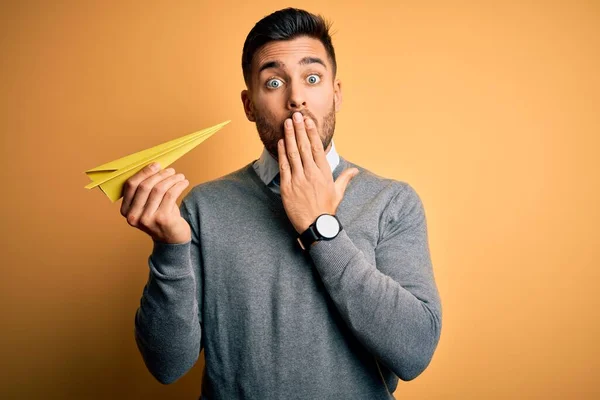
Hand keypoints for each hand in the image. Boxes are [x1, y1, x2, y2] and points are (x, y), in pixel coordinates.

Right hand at [120, 162, 190, 243]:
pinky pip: (171, 195)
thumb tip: (155, 166)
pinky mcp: (163, 219)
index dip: (143, 172)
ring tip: (179, 176)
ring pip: (158, 189)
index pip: (130, 185)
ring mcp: (147, 219)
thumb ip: (146, 190)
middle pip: (144, 186)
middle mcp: (134, 216)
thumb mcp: (148, 205)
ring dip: (171, 179)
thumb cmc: (160, 217)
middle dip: (159, 174)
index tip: (156, 165)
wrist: (172, 239)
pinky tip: (184, 183)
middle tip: (170, 170)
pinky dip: (178, 185)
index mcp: (126, 211)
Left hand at [277, 112, 358, 233]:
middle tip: (296, 115)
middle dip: (300, 130)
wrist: (316, 226)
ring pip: (293, 154)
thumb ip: (345, 178)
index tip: (308, 121)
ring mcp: (299, 180)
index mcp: (324, 173)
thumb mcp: (338, 192)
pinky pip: (284, 166)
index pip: (317, 148)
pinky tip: (281, 142)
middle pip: (304, 147)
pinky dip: (282, 153)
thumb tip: (355, 170)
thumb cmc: (327, 209)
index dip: (312, 133)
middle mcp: (311, 174)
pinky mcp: (287, 187)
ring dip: (290, 137)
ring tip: (287, 123)